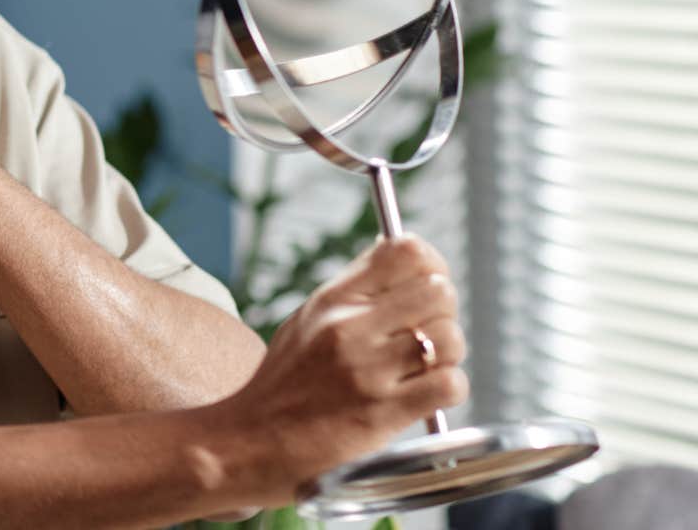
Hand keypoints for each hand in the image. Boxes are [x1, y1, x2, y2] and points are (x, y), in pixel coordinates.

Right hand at [209, 234, 468, 506]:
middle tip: (425, 337)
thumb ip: (353, 295)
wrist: (247, 444)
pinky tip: (422, 397)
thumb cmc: (281, 387)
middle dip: (443, 315)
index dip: (433, 267)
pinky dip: (447, 391)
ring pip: (451, 338)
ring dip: (449, 357)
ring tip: (422, 371)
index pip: (406, 253)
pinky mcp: (383, 413)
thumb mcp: (306, 323)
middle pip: (439, 292)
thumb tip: (407, 265)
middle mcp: (349, 327)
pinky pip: (450, 385)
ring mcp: (367, 370)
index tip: (430, 285)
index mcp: (332, 300)